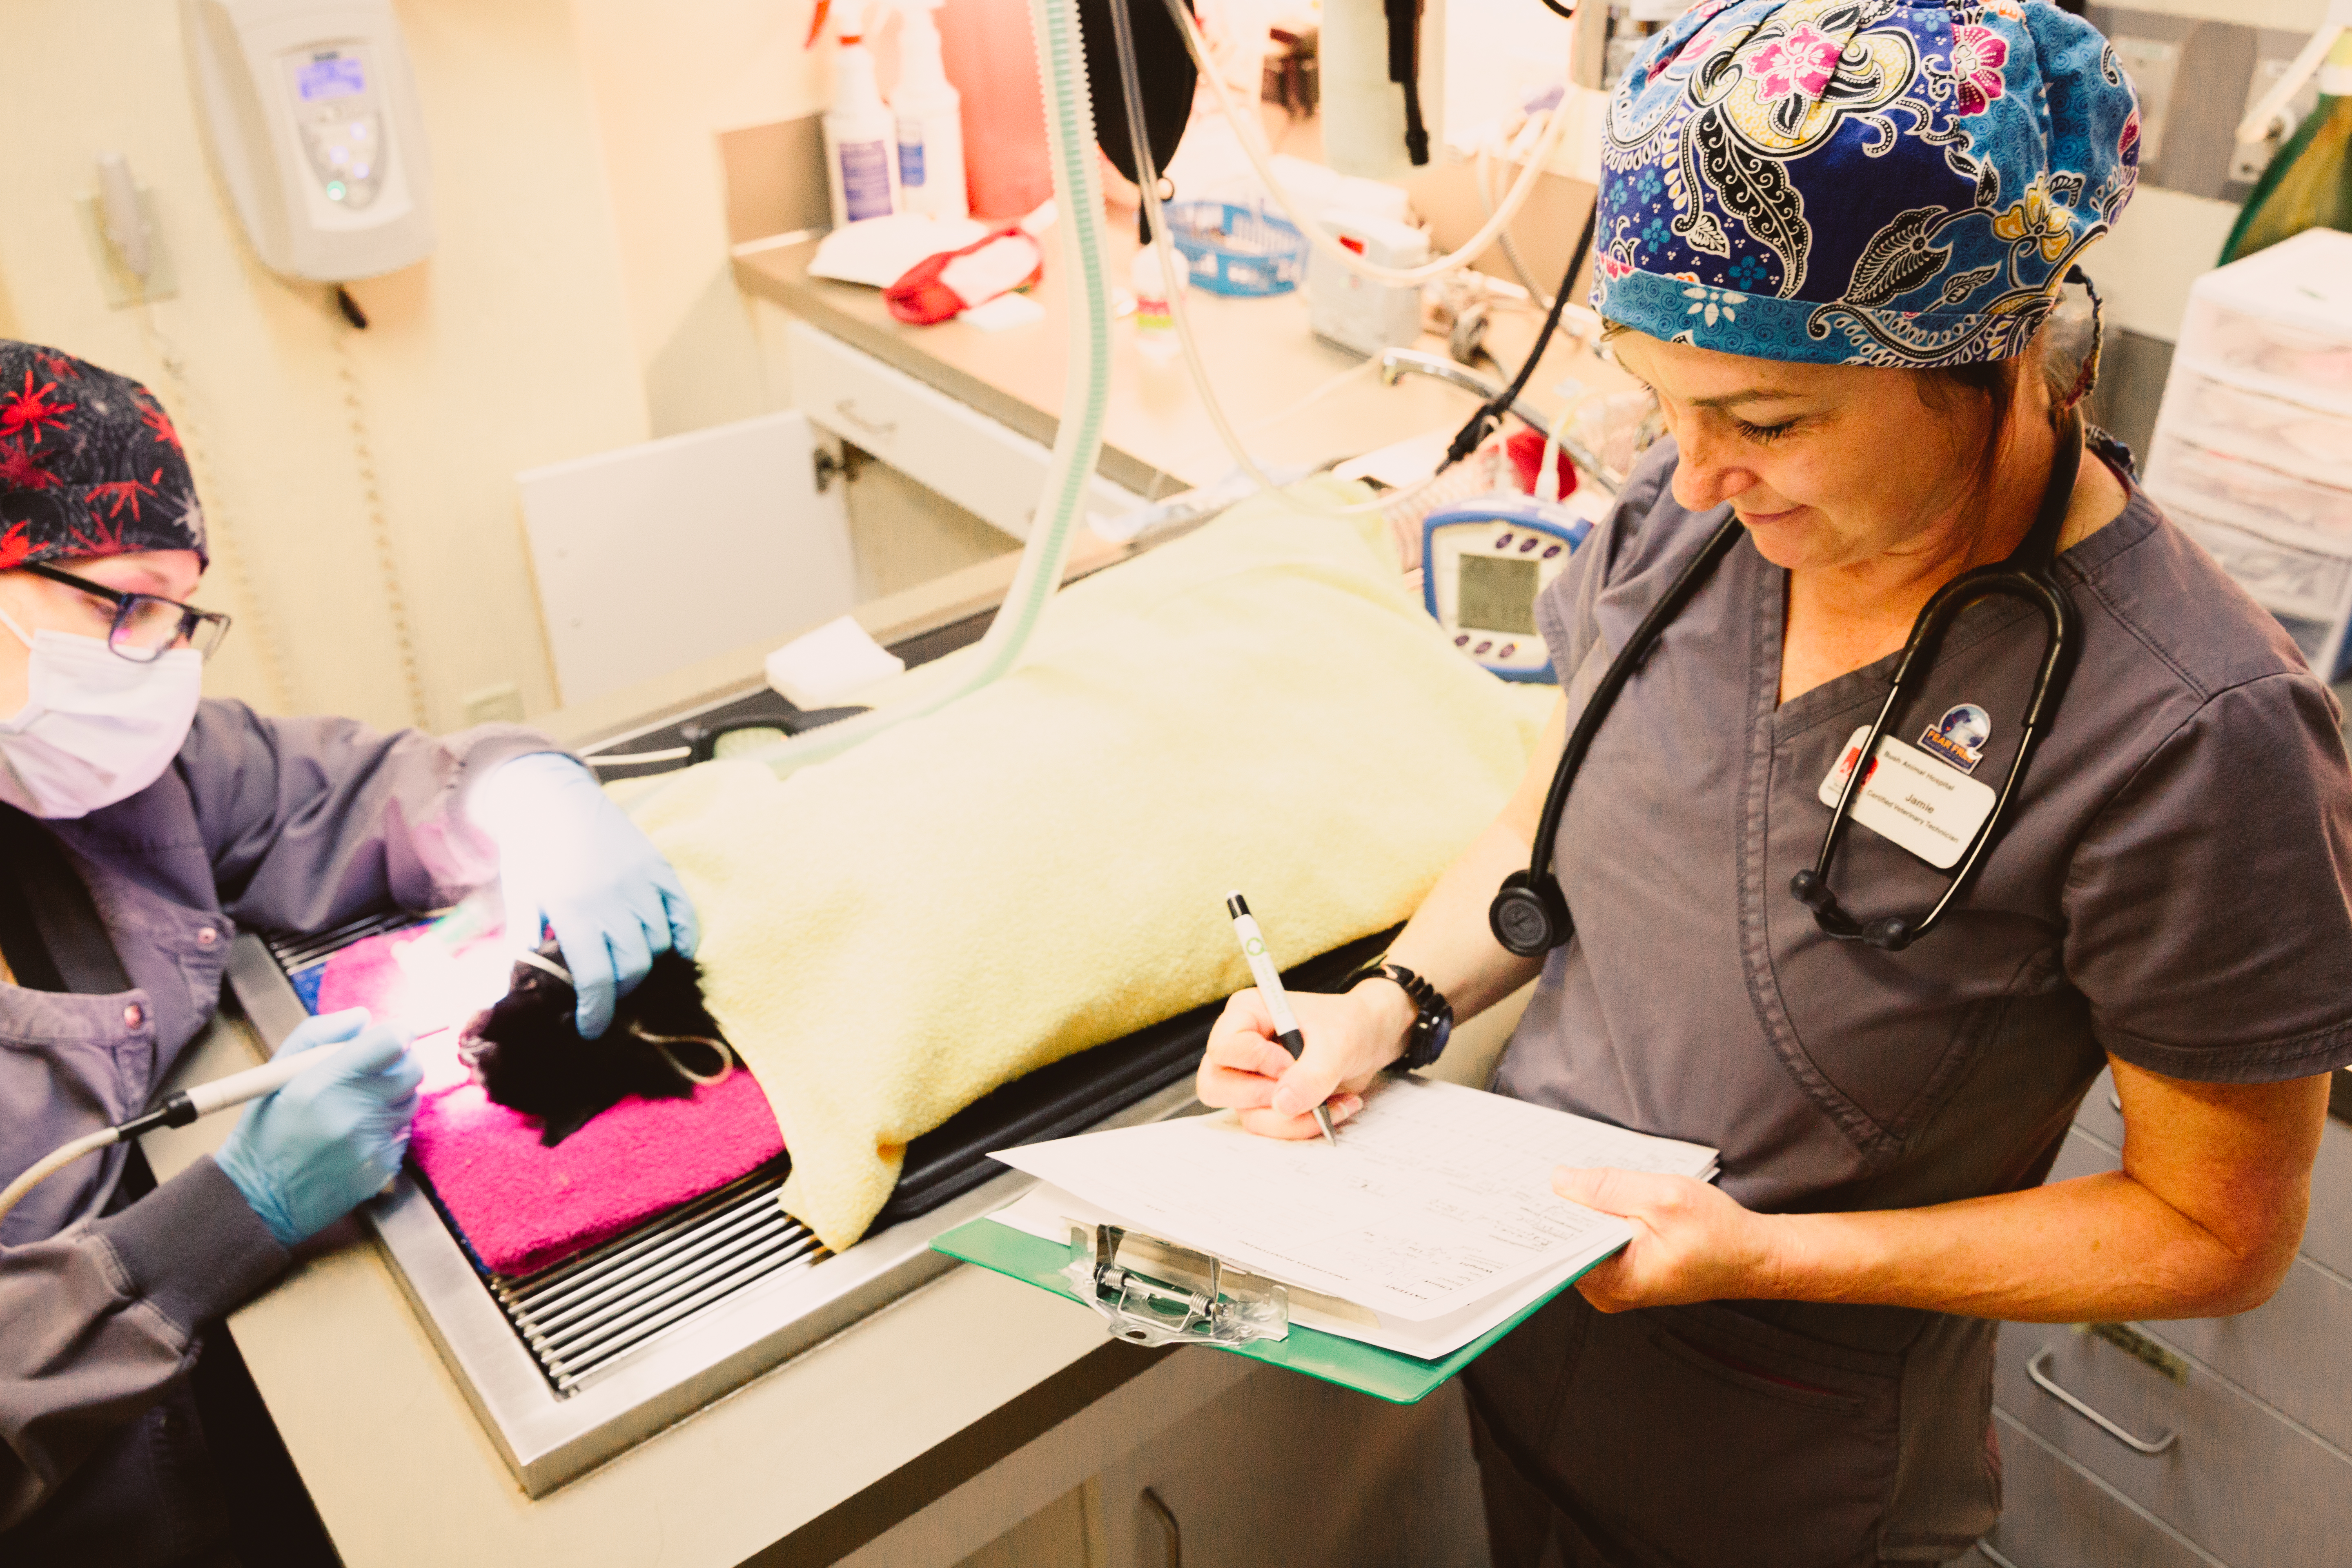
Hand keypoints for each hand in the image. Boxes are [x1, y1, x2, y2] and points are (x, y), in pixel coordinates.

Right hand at [215, 1009, 421, 1247]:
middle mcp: (353, 1112)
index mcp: (323, 1083)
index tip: (391, 1037)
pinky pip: (403, 1134)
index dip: (397, 1034)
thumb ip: (319, 1034)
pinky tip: (356, 1137)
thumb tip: (363, 1016)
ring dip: (393, 1097)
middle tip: (373, 1072)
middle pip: (412, 1070)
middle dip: (398, 1064)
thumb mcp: (276, 1074)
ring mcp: (372, 1143)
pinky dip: (388, 1129)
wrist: (258, 1198)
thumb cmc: (266, 1129)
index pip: (391, 1042)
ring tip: (356, 1107)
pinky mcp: (383, 1168)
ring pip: (410, 1101)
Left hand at [474, 752, 699, 1038]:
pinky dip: (683, 938)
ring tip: (630, 974)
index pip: (594, 978)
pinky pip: (683, 912)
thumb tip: (513, 993)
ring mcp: (640, 880)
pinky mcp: (659, 866)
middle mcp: (611, 897)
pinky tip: (672, 953)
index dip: (596, 1012)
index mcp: (571, 909)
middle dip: (622, 994)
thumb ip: (522, 946)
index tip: (590, 1030)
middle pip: (633, 967)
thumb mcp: (519, 899)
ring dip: (647, 967)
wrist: (551, 796)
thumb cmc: (530, 853)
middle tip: (607, 1001)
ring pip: (660, 944)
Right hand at [1195, 985, 1411, 1139]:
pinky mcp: (1265, 1102)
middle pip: (1216, 1087)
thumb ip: (1312, 1072)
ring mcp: (1249, 1079)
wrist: (1368, 1041)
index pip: (1224, 1049)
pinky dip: (1302, 1125)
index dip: (1256, 1062)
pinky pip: (1270, 1127)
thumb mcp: (1338, 1042)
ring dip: (1293, 1119)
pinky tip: (1333, 1108)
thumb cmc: (1348, 1026)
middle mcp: (1239, 1048)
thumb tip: (1282, 1105)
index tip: (1290, 1062)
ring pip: (1247, 1115)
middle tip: (1302, 1091)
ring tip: (1331, 1102)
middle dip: (1263, 1098)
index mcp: (1246, 1015)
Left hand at [1552, 1167, 1781, 1312]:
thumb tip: (1560, 1180)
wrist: (1754, 1255)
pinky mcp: (1625, 1272)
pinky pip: (1599, 1241)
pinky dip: (1599, 1216)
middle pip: (1567, 1242)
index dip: (1545, 1211)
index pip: (1558, 1247)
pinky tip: (1602, 1194)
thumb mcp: (1663, 1198)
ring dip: (1583, 1208)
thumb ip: (1608, 1188)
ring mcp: (1616, 1284)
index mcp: (1613, 1282)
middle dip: (1562, 1206)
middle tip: (1550, 1169)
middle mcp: (1608, 1292)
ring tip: (1578, 1177)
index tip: (1527, 1182)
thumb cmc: (1718, 1232)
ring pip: (1583, 1239)